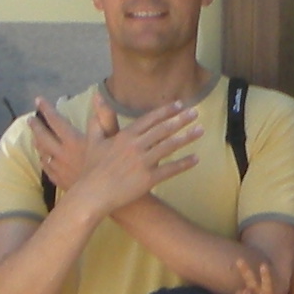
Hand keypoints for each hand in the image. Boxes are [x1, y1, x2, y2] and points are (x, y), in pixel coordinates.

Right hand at [33, 94, 206, 216]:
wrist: (92, 194)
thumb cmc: (92, 169)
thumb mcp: (93, 141)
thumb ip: (98, 121)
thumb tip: (96, 98)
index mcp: (124, 136)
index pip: (149, 119)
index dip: (165, 111)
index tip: (179, 104)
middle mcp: (135, 146)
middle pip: (163, 129)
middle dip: (181, 119)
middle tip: (195, 112)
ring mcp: (143, 162)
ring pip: (169, 146)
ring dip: (187, 137)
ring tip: (200, 130)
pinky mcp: (148, 179)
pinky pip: (170, 169)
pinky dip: (184, 163)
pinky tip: (196, 159)